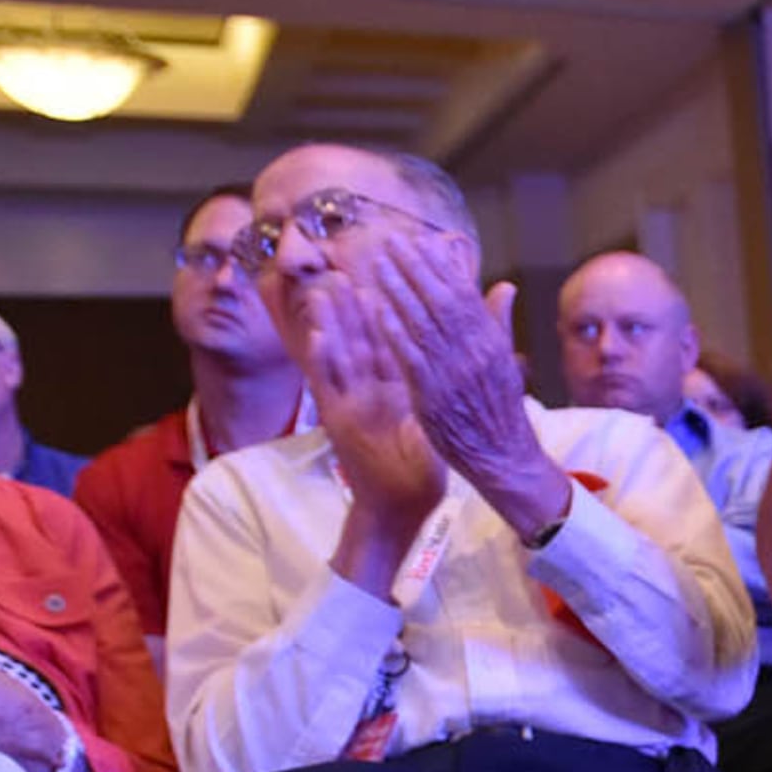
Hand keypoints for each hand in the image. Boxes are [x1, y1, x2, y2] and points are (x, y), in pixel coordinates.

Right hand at [299, 277, 445, 593]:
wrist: (398, 507)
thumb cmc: (413, 469)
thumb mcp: (431, 422)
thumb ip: (438, 390)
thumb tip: (454, 365)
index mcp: (391, 388)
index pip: (393, 340)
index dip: (396, 309)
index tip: (400, 277)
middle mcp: (367, 390)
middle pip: (362, 339)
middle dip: (359, 304)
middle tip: (353, 264)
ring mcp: (350, 402)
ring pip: (339, 353)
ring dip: (333, 321)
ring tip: (328, 284)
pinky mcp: (339, 420)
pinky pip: (328, 385)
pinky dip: (322, 359)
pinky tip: (316, 334)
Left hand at [341, 226, 568, 533]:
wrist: (504, 456)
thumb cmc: (501, 409)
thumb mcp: (505, 361)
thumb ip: (498, 321)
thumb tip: (504, 285)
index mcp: (491, 341)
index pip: (464, 293)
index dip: (441, 266)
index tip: (420, 241)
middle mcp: (474, 352)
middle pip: (441, 301)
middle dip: (416, 269)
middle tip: (392, 241)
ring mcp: (453, 373)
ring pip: (424, 323)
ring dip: (400, 292)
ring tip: (379, 266)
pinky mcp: (433, 394)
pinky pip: (410, 358)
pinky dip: (395, 332)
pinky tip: (379, 311)